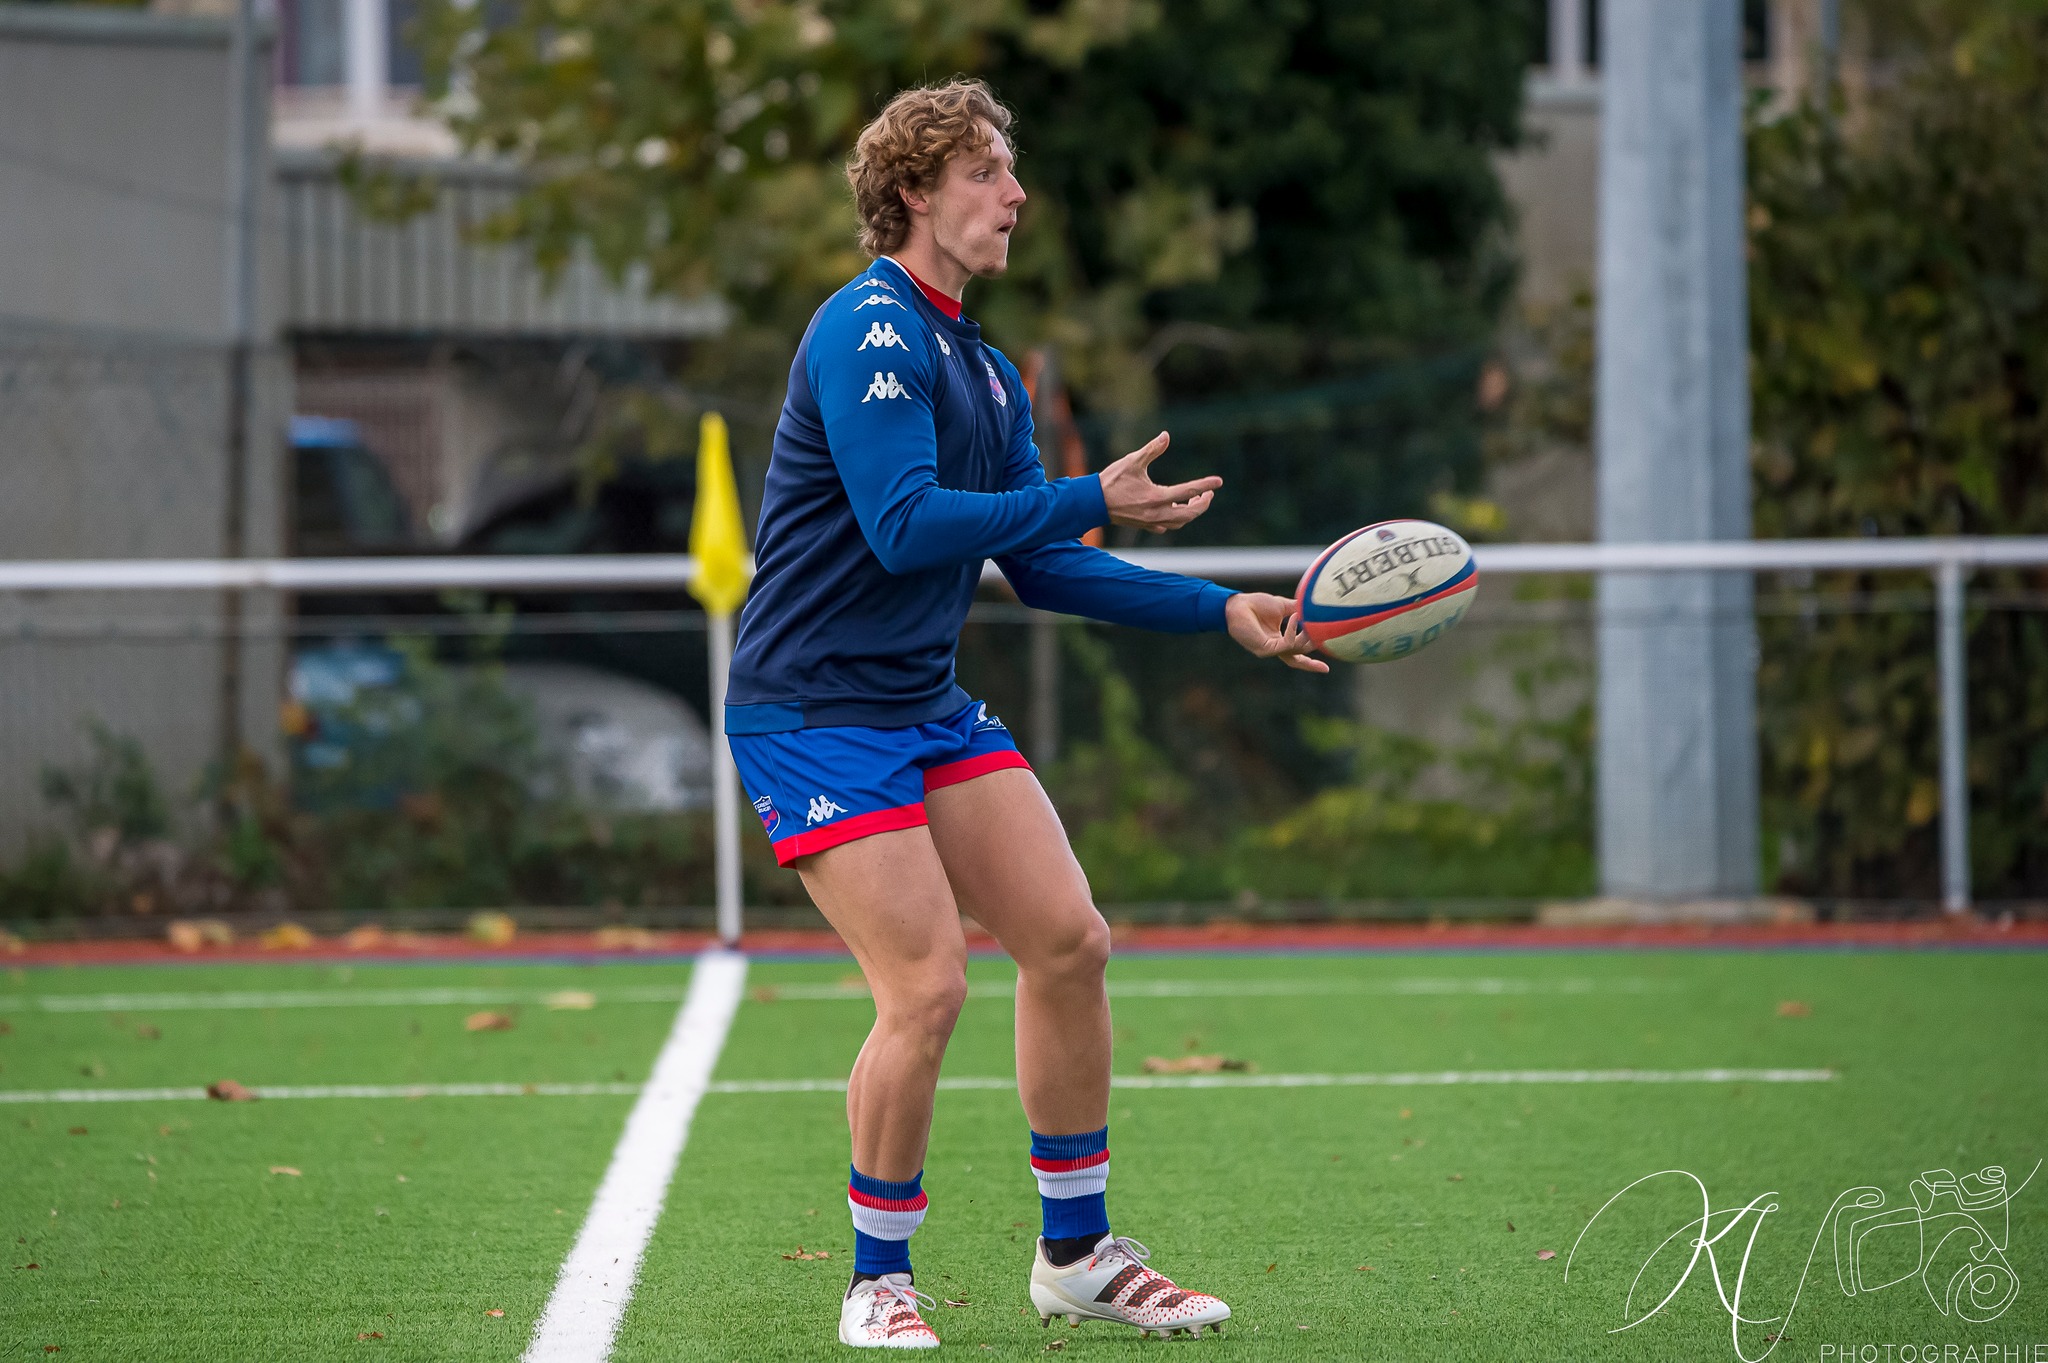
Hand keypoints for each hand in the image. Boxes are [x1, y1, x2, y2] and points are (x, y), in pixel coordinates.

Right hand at [1098, 431, 1220, 533]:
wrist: (1092, 503)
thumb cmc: (1111, 480)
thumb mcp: (1132, 461)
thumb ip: (1152, 449)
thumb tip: (1166, 436)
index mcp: (1156, 497)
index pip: (1189, 491)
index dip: (1206, 485)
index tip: (1219, 481)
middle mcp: (1156, 512)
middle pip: (1189, 514)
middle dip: (1202, 504)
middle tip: (1208, 493)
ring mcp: (1151, 521)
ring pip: (1180, 522)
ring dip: (1190, 512)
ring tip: (1194, 500)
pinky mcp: (1144, 525)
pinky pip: (1166, 526)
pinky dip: (1175, 519)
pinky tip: (1174, 509)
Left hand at [1224, 593, 1328, 672]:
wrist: (1237, 604)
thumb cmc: (1255, 604)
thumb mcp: (1283, 606)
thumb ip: (1298, 609)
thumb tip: (1315, 606)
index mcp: (1279, 641)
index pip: (1297, 655)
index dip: (1311, 663)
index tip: (1327, 669)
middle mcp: (1274, 649)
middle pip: (1297, 661)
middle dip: (1312, 661)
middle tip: (1327, 645)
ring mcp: (1269, 651)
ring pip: (1296, 651)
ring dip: (1307, 636)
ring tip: (1312, 622)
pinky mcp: (1265, 649)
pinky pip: (1287, 644)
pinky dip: (1294, 631)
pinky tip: (1296, 617)